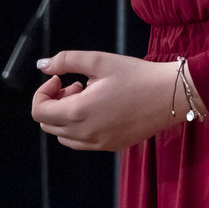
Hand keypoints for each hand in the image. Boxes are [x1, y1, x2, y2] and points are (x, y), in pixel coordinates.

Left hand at [30, 50, 205, 150]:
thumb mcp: (99, 61)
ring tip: (88, 95)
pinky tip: (100, 108)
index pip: (39, 112)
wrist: (170, 95)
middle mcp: (84, 134)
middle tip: (76, 84)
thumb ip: (66, 60)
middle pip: (48, 125)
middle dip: (54, 102)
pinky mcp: (110, 146)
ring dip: (66, 115)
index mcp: (78, 112)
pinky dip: (80, 126)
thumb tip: (42, 65)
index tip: (60, 78)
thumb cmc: (135, 75)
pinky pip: (81, 142)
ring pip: (63, 136)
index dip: (42, 92)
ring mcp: (98, 144)